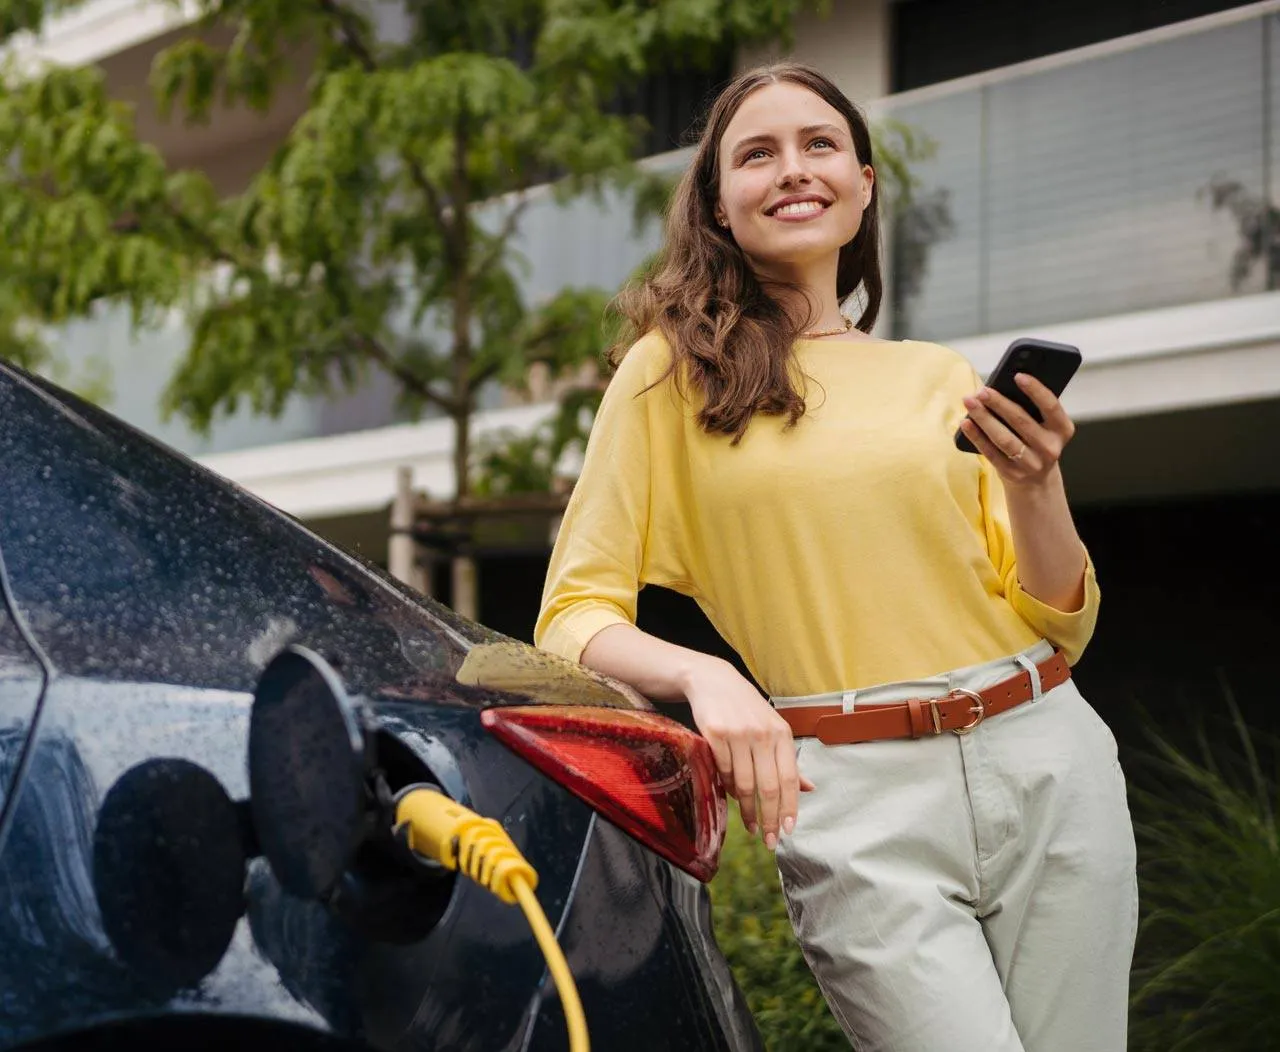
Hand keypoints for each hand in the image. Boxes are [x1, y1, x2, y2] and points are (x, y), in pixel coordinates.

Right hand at [681, 656, 814, 849]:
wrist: (713, 681)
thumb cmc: (746, 708)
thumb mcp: (773, 729)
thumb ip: (789, 760)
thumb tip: (811, 788)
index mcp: (782, 733)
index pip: (790, 778)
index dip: (790, 807)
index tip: (787, 830)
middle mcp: (763, 734)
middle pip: (769, 786)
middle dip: (770, 818)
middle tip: (768, 840)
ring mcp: (738, 734)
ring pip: (744, 783)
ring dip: (747, 810)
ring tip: (751, 825)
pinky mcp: (715, 734)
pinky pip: (723, 771)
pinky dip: (727, 788)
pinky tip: (731, 797)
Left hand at [960, 374, 1076, 486]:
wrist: (1036, 481)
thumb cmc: (1036, 442)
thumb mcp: (1045, 427)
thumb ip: (1033, 410)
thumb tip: (1002, 387)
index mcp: (1062, 429)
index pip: (1051, 406)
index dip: (1036, 390)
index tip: (1018, 376)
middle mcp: (1050, 447)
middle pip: (1021, 421)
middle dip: (999, 403)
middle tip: (982, 390)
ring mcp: (1031, 463)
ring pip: (1004, 438)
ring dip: (984, 418)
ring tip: (970, 402)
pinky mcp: (1012, 473)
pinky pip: (991, 453)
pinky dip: (977, 437)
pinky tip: (966, 423)